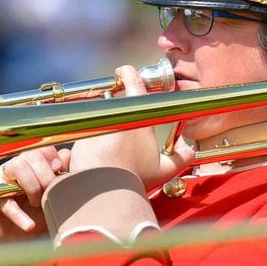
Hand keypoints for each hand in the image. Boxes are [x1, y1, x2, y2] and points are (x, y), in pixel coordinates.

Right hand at [0, 146, 70, 249]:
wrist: (6, 243)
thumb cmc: (31, 219)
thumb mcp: (50, 201)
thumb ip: (58, 180)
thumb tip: (66, 155)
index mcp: (30, 166)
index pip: (41, 150)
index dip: (53, 159)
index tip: (60, 174)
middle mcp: (14, 167)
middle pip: (31, 155)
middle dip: (45, 175)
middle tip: (49, 195)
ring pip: (18, 166)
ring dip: (32, 186)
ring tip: (37, 204)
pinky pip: (4, 197)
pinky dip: (19, 214)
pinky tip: (29, 225)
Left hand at [68, 64, 194, 187]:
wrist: (103, 194)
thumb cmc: (134, 180)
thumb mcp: (164, 169)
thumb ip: (181, 157)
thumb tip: (190, 149)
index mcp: (136, 118)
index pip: (133, 83)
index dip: (129, 74)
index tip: (125, 71)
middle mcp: (112, 117)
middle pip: (112, 105)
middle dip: (115, 115)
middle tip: (120, 129)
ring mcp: (92, 127)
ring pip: (96, 124)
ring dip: (99, 135)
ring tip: (106, 156)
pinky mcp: (76, 139)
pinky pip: (81, 140)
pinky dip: (86, 149)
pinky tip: (93, 164)